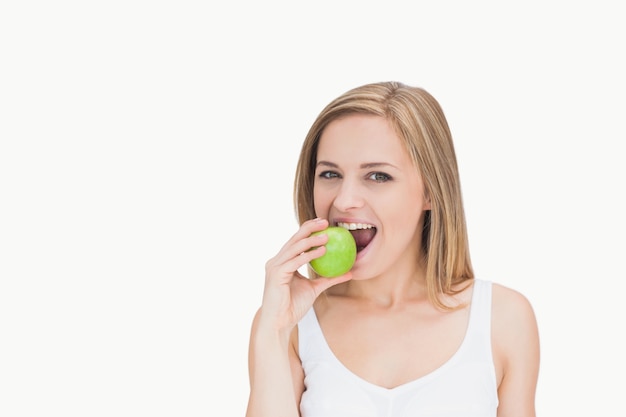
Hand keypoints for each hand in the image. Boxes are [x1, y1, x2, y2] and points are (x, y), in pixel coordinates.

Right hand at [259, 218, 351, 333]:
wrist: (280, 323)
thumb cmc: (294, 306)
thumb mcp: (315, 289)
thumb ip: (329, 278)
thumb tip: (350, 272)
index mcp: (283, 262)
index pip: (295, 241)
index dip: (309, 230)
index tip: (324, 224)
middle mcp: (276, 261)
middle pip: (294, 239)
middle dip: (309, 228)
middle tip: (325, 222)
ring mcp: (275, 267)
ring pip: (295, 248)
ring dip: (311, 240)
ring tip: (327, 236)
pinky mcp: (276, 275)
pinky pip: (295, 261)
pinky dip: (309, 255)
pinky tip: (322, 251)